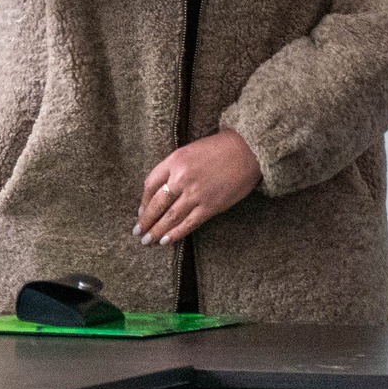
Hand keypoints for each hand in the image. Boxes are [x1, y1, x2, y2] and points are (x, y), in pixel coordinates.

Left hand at [135, 130, 261, 245]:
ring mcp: (196, 193)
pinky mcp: (210, 206)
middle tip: (138, 232)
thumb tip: (162, 191)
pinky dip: (175, 234)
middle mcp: (181, 178)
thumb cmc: (221, 148)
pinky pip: (188, 223)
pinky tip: (166, 240)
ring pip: (170, 217)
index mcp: (175, 160)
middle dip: (145, 221)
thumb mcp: (191, 150)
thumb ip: (175, 167)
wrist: (249, 150)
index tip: (141, 212)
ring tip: (148, 240)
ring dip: (156, 231)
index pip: (150, 185)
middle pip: (157, 204)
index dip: (143, 202)